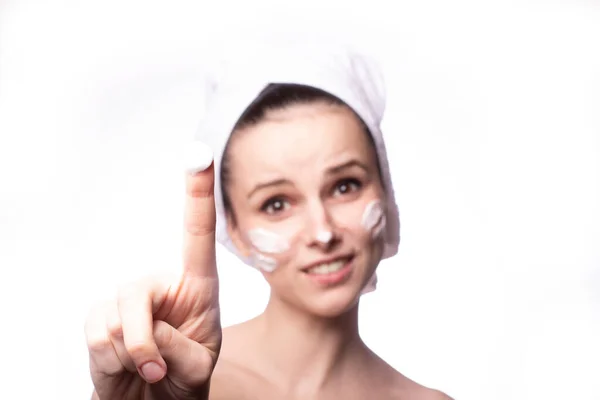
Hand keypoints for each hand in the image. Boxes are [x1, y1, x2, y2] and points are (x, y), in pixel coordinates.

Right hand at [85, 143, 221, 399]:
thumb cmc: (184, 380)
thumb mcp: (198, 366)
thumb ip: (179, 346)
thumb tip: (144, 329)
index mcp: (197, 286)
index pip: (198, 234)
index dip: (197, 194)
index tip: (198, 153)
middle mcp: (161, 285)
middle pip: (137, 293)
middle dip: (144, 341)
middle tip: (158, 371)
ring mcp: (127, 300)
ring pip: (115, 318)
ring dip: (132, 356)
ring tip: (147, 369)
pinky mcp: (100, 317)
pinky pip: (96, 334)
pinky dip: (110, 360)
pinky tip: (122, 366)